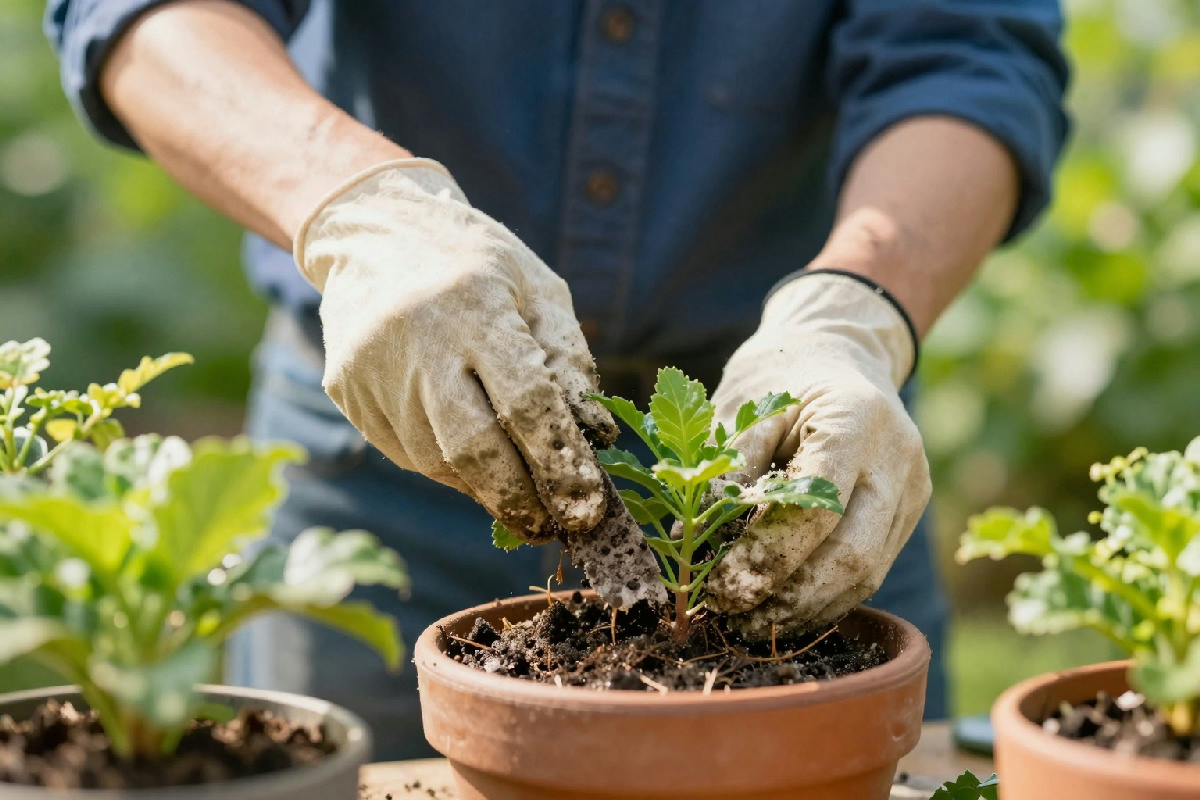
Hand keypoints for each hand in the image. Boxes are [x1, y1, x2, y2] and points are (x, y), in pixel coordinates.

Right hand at [293, 159, 616, 539]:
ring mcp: (372, 368)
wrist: (372, 227)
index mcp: (474, 303)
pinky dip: (448, 467)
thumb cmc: (476, 260)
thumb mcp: (538, 288)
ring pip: (437, 459)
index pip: (526, 402)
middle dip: (521, 498)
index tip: (588, 509)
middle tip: (554, 526)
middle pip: (473, 446)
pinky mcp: (345, 390)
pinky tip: (473, 462)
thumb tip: (594, 438)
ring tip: (520, 495)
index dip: (560, 464)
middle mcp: (416, 338)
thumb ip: (569, 360)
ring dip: (486, 489)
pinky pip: (406, 451)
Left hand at [706, 271, 930, 636]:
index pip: (815, 509)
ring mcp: (913, 488)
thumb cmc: (781, 374)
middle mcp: (898, 458)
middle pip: (851, 555)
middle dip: (787, 597)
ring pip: (866, 573)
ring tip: (750, 622)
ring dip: (805, 608)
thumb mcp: (744, 405)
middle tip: (731, 615)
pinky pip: (871, 569)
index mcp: (856, 419)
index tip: (719, 584)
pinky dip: (825, 597)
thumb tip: (691, 539)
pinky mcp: (910, 511)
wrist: (841, 352)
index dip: (766, 557)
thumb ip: (725, 469)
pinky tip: (781, 609)